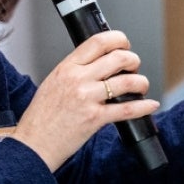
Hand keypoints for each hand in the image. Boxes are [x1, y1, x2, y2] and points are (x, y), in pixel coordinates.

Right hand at [13, 31, 159, 170]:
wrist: (34, 144)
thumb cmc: (41, 117)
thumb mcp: (53, 82)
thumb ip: (74, 70)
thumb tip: (98, 63)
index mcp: (67, 67)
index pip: (98, 42)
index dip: (118, 39)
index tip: (124, 44)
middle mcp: (78, 79)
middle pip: (117, 58)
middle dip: (133, 60)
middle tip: (134, 65)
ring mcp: (87, 98)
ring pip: (126, 82)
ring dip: (141, 82)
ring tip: (141, 86)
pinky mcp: (94, 119)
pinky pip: (126, 109)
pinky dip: (143, 106)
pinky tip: (150, 104)